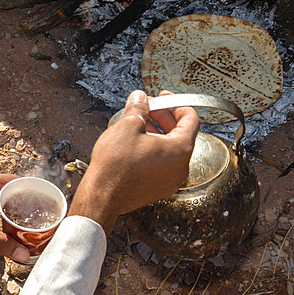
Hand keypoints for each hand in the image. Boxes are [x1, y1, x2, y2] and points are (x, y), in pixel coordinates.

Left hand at [0, 172, 31, 262]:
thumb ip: (0, 242)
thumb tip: (23, 254)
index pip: (14, 180)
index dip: (30, 189)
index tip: (44, 199)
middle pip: (7, 188)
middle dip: (22, 201)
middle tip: (38, 214)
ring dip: (10, 207)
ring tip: (24, 220)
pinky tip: (3, 225)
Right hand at [68, 90, 199, 232]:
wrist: (102, 196)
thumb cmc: (115, 167)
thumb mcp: (127, 126)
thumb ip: (139, 108)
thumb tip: (140, 99)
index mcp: (180, 149)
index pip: (191, 119)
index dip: (176, 104)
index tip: (163, 98)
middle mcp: (180, 167)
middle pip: (182, 134)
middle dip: (165, 118)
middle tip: (149, 109)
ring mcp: (170, 180)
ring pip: (171, 151)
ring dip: (158, 134)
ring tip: (139, 125)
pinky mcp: (158, 188)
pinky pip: (162, 165)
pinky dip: (153, 151)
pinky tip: (135, 145)